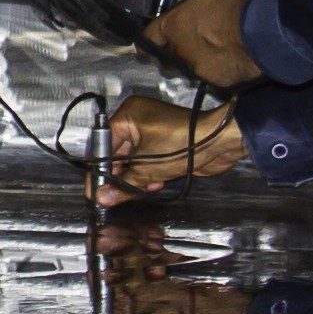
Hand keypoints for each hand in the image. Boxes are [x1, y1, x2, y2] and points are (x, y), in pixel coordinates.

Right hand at [97, 91, 245, 206]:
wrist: (218, 143)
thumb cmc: (184, 142)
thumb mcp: (147, 167)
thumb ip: (123, 185)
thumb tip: (103, 197)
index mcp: (129, 116)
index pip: (103, 144)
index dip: (100, 169)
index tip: (94, 189)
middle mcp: (138, 121)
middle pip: (119, 155)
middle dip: (120, 176)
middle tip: (113, 196)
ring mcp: (153, 133)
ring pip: (134, 162)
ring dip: (136, 178)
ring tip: (141, 189)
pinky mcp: (165, 145)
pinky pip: (149, 163)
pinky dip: (149, 175)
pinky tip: (154, 184)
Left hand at [145, 0, 263, 91]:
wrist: (266, 31)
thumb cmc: (239, 0)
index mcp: (175, 24)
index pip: (150, 36)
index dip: (151, 36)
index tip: (152, 39)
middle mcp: (182, 51)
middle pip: (171, 54)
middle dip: (179, 48)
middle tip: (195, 37)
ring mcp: (202, 70)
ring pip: (194, 67)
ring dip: (202, 58)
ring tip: (220, 47)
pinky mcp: (223, 82)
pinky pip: (218, 76)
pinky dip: (224, 68)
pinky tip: (236, 57)